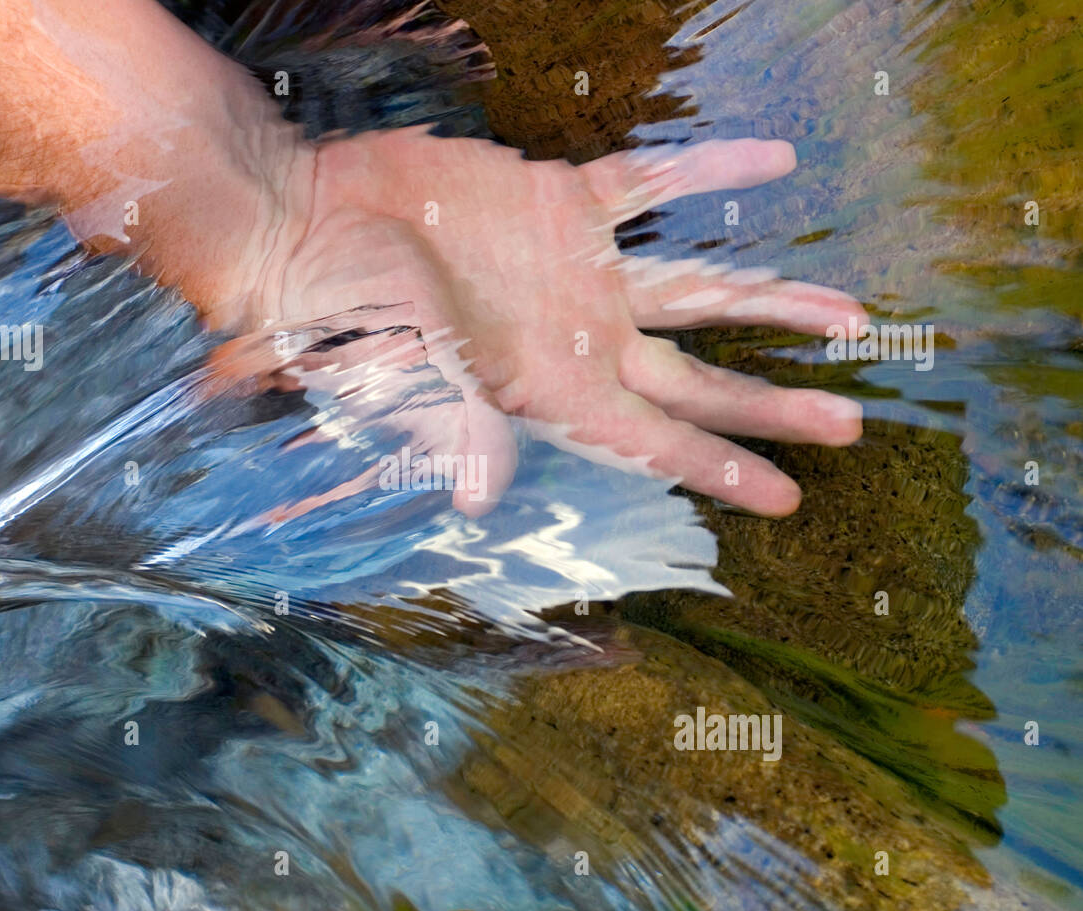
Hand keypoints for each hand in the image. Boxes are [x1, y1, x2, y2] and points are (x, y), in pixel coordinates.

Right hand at [214, 130, 865, 516]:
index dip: (723, 471)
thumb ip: (458, 423)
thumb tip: (483, 500)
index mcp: (551, 392)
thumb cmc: (346, 313)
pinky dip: (709, 171)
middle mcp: (580, 342)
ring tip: (851, 317)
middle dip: (773, 406)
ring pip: (699, 293)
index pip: (655, 441)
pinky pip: (652, 184)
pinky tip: (772, 158)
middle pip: (699, 383)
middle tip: (851, 426)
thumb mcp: (406, 371)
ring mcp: (581, 276)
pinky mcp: (563, 204)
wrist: (310, 225)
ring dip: (773, 304)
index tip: (789, 500)